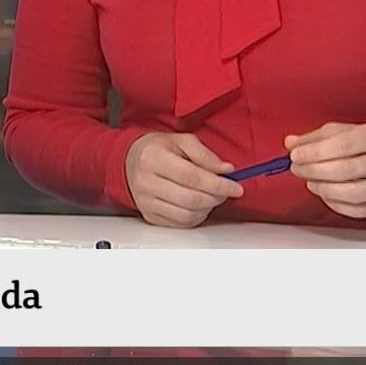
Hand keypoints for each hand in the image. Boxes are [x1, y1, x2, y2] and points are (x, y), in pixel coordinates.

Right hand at [123, 132, 243, 228]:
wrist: (130, 161)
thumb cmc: (158, 150)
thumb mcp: (181, 141)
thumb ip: (205, 154)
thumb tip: (226, 170)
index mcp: (153, 158)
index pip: (192, 177)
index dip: (218, 184)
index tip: (235, 187)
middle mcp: (146, 182)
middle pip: (191, 199)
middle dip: (216, 197)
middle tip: (225, 191)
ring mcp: (146, 202)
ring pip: (187, 215)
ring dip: (208, 208)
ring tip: (211, 196)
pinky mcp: (149, 216)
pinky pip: (180, 224)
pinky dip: (197, 217)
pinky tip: (199, 205)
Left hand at [286, 122, 365, 218]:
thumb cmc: (365, 144)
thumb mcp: (343, 132)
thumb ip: (316, 137)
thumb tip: (291, 143)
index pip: (342, 144)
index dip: (314, 152)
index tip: (294, 155)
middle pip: (344, 170)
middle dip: (313, 170)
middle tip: (297, 168)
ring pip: (351, 193)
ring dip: (323, 189)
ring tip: (310, 182)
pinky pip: (357, 210)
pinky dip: (335, 204)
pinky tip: (324, 193)